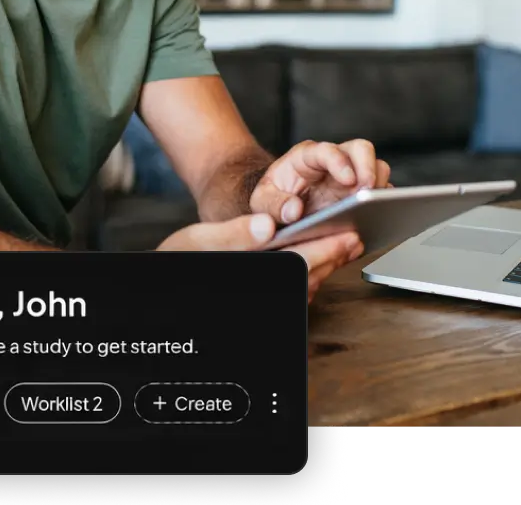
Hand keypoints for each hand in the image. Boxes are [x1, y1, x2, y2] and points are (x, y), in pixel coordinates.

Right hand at [156, 214, 363, 302]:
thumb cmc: (180, 260)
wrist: (165, 289)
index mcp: (252, 272)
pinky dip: (313, 273)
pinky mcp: (267, 296)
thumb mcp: (198, 241)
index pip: (296, 264)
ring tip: (345, 246)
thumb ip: (233, 234)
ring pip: (305, 285)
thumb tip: (264, 225)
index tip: (346, 237)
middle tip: (355, 238)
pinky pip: (296, 288)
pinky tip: (322, 261)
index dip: (324, 251)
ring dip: (327, 266)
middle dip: (333, 257)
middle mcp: (263, 288)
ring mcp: (267, 295)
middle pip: (308, 276)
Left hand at [249, 139, 391, 225]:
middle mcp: (334, 161)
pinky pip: (381, 193)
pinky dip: (384, 204)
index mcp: (308, 157)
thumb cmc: (273, 199)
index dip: (340, 162)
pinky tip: (379, 220)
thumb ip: (274, 205)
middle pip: (361, 150)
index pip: (327, 150)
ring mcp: (351, 176)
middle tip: (369, 192)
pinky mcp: (361, 193)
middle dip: (368, 168)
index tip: (348, 179)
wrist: (281, 206)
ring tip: (376, 208)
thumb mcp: (262, 202)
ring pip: (377, 168)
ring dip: (379, 187)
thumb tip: (293, 211)